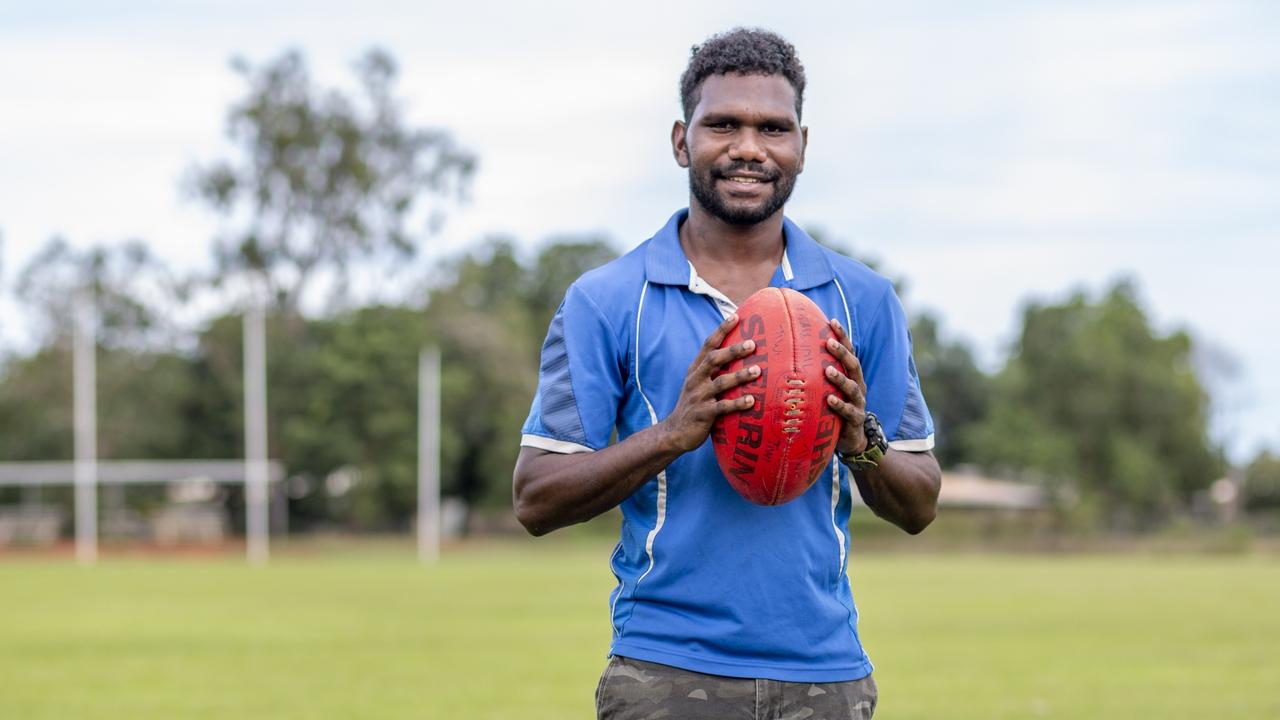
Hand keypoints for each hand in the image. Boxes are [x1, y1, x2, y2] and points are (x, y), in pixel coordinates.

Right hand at [658, 314, 761, 453]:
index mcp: (695, 370)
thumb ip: (713, 372)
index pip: (707, 345)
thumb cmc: (693, 406)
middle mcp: (695, 380)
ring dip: (739, 376)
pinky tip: (751, 400)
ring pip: (720, 382)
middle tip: (752, 344)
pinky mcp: (703, 414)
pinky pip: (722, 407)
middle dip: (733, 351)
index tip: (736, 317)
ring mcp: (698, 397)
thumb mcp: (698, 385)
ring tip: (757, 371)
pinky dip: (737, 403)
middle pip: (713, 360)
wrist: (674, 433)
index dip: (721, 330)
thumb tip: (739, 358)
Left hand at [824, 318, 868, 454]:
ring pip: (852, 387)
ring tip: (827, 369)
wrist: (852, 440)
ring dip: (840, 378)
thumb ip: (817, 374)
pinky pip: (848, 411)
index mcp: (851, 376)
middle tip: (828, 341)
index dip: (842, 336)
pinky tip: (829, 400)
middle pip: (853, 365)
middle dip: (842, 352)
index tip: (832, 321)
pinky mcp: (855, 421)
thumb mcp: (828, 390)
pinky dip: (839, 405)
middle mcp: (857, 386)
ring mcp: (858, 403)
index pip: (848, 352)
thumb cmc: (834, 410)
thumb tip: (791, 353)